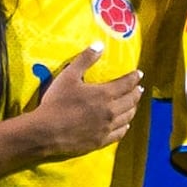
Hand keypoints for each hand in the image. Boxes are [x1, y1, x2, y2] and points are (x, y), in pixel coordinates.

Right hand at [15, 57, 150, 161]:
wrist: (46, 131)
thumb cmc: (57, 102)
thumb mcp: (69, 76)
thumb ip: (85, 59)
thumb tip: (99, 44)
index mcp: (104, 94)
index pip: (126, 84)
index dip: (134, 78)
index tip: (139, 74)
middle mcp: (110, 111)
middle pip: (131, 101)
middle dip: (136, 93)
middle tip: (139, 89)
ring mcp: (107, 128)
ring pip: (127, 117)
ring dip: (132, 109)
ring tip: (134, 105)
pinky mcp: (101, 141)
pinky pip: (119, 133)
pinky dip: (125, 126)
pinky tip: (125, 125)